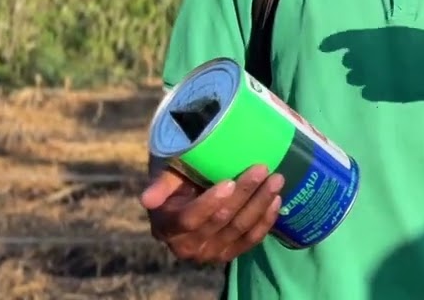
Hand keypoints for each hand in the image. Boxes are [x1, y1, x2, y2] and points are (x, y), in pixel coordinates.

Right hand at [139, 164, 284, 263]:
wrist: (189, 198)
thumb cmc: (178, 181)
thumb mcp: (168, 176)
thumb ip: (162, 184)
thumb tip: (146, 199)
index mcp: (166, 226)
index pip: (190, 218)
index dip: (210, 203)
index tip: (230, 182)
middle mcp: (186, 247)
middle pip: (221, 221)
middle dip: (244, 194)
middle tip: (263, 169)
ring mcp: (209, 253)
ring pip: (239, 229)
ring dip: (260, 204)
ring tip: (276, 180)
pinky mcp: (228, 254)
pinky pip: (250, 240)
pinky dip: (265, 221)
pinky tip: (276, 200)